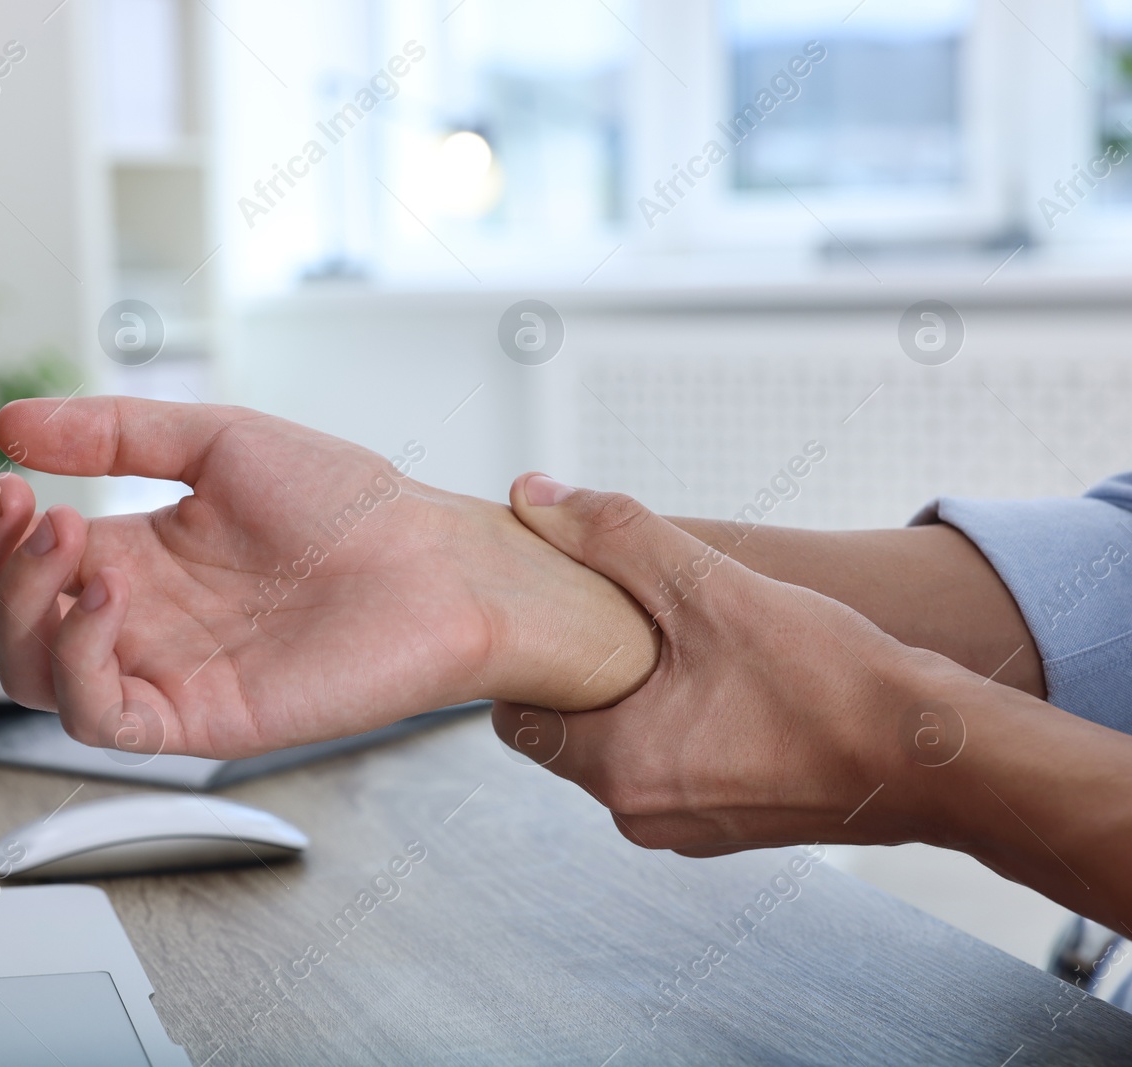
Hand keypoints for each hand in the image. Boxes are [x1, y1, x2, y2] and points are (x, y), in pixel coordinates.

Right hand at [0, 397, 654, 757]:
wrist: (433, 563)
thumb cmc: (347, 504)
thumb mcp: (216, 442)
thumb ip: (114, 435)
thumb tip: (9, 423)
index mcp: (130, 556)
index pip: (8, 552)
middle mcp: (131, 621)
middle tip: (12, 499)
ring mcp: (157, 673)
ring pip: (23, 672)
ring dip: (17, 600)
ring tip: (62, 531)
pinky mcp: (193, 720)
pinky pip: (96, 715)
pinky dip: (77, 656)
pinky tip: (109, 594)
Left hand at [495, 474, 964, 853]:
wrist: (940, 758)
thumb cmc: (828, 680)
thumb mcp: (707, 586)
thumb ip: (611, 535)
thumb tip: (532, 494)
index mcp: (616, 769)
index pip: (516, 720)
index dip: (528, 660)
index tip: (559, 614)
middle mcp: (641, 814)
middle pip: (568, 734)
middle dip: (586, 672)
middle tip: (624, 615)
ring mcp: (689, 828)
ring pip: (625, 749)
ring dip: (637, 696)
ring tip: (682, 642)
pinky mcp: (734, 825)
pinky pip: (677, 766)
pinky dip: (684, 724)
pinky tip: (727, 680)